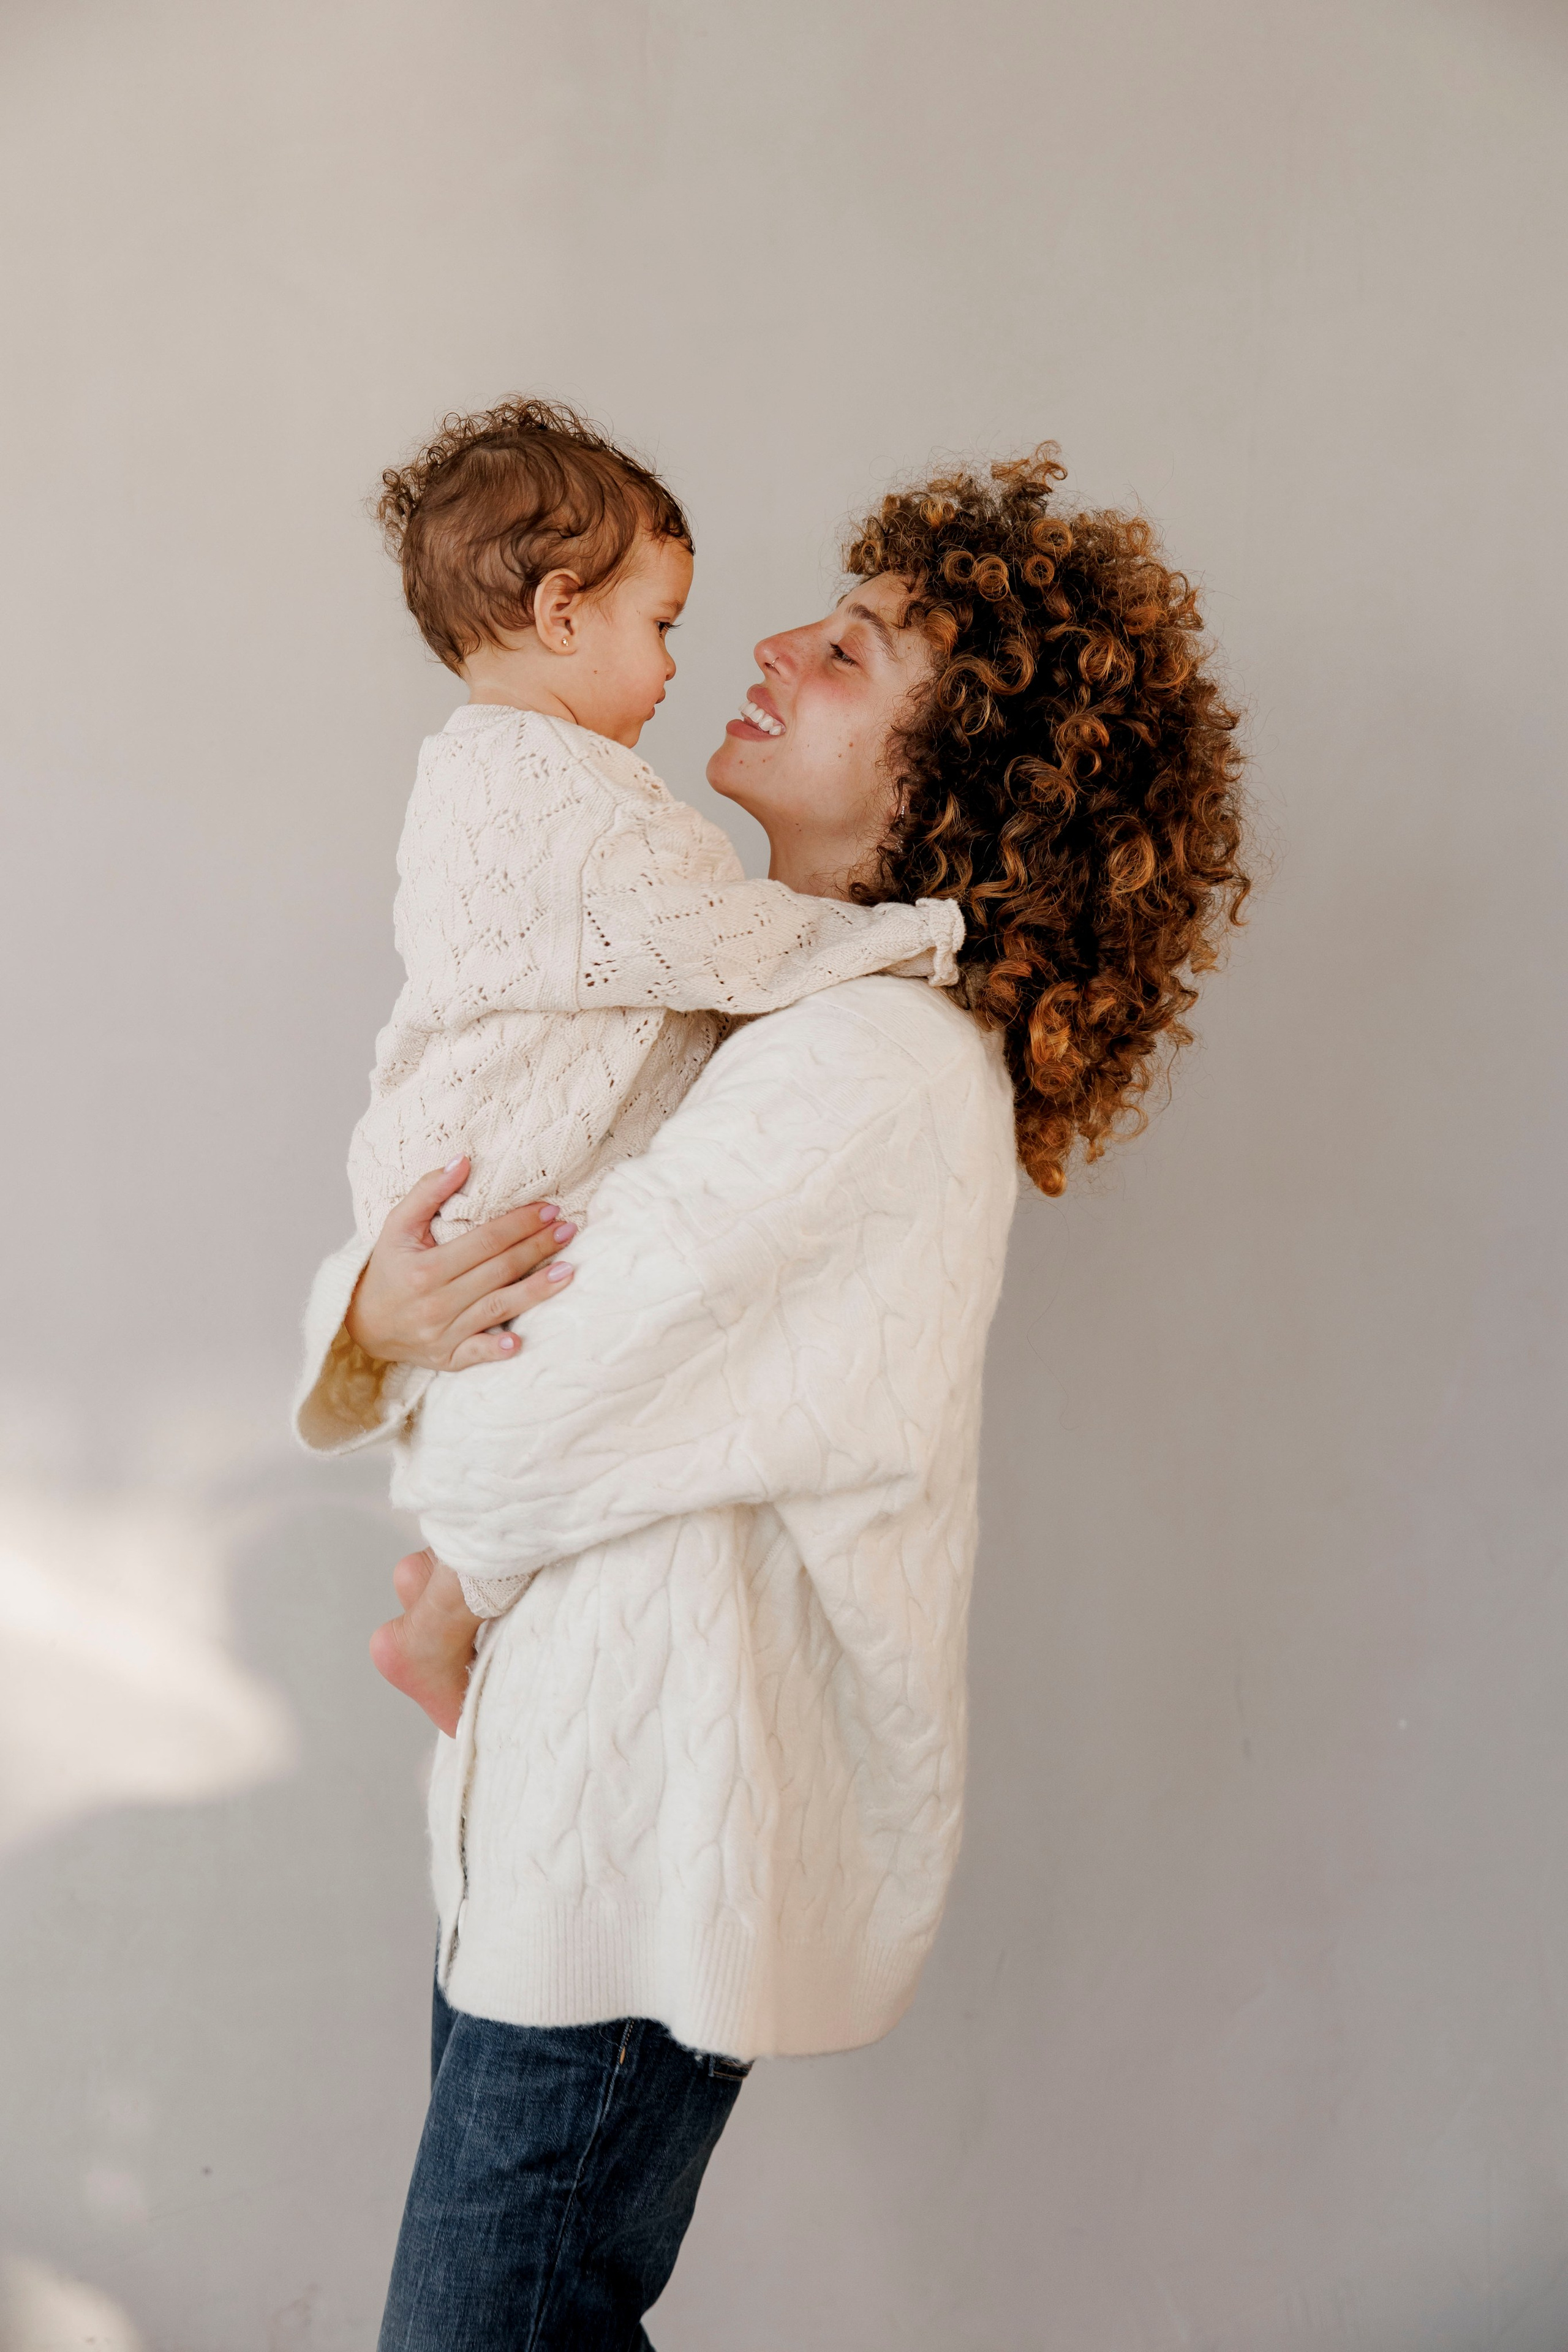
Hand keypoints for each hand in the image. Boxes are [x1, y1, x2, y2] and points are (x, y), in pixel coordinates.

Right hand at [345, 1157, 575, 1371]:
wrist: (363, 1323)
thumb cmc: (388, 1267)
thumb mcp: (398, 1225)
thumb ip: (428, 1191)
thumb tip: (463, 1161)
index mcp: (425, 1268)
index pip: (485, 1241)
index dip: (520, 1224)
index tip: (549, 1210)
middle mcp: (435, 1302)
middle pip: (499, 1271)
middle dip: (537, 1248)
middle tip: (568, 1231)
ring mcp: (442, 1334)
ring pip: (498, 1309)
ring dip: (537, 1291)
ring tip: (569, 1271)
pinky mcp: (446, 1358)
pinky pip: (476, 1354)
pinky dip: (497, 1349)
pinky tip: (521, 1341)